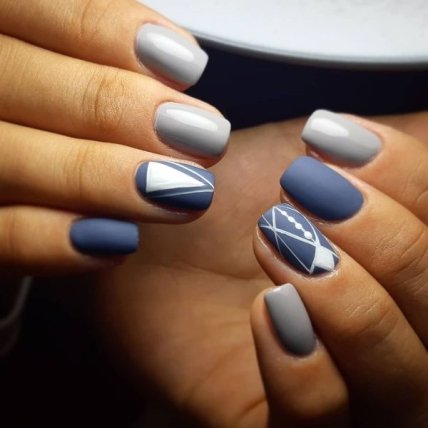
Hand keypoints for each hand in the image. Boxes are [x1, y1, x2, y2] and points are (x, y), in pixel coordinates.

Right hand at [0, 0, 228, 274]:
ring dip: (103, 177)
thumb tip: (175, 68)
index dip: (103, 30)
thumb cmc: (65, 131)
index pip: (27, 10)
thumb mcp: (75, 80)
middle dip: (117, 108)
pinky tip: (121, 241)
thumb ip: (103, 65)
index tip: (186, 66)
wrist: (25, 206)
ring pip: (8, 159)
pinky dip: (54, 240)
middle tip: (204, 138)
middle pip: (15, 79)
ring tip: (183, 193)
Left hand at [94, 112, 427, 426]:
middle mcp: (391, 338)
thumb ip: (391, 161)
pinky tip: (271, 305)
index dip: (415, 185)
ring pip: (405, 387)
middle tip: (311, 189)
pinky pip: (318, 426)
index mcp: (402, 280)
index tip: (337, 138)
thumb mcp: (320, 162)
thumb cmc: (238, 197)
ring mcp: (345, 392)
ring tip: (283, 237)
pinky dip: (306, 369)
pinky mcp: (283, 421)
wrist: (159, 241)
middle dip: (391, 245)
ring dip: (354, 304)